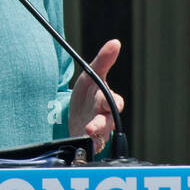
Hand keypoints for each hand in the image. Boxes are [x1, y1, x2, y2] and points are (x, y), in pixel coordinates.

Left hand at [68, 38, 124, 153]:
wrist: (73, 115)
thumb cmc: (87, 95)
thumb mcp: (91, 76)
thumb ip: (103, 60)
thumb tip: (115, 42)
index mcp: (107, 100)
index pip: (115, 102)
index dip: (113, 103)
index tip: (107, 103)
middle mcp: (106, 117)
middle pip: (108, 121)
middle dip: (100, 124)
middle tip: (91, 127)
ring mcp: (98, 132)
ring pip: (101, 136)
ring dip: (93, 137)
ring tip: (85, 136)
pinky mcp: (89, 143)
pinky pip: (92, 146)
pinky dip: (88, 146)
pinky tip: (81, 144)